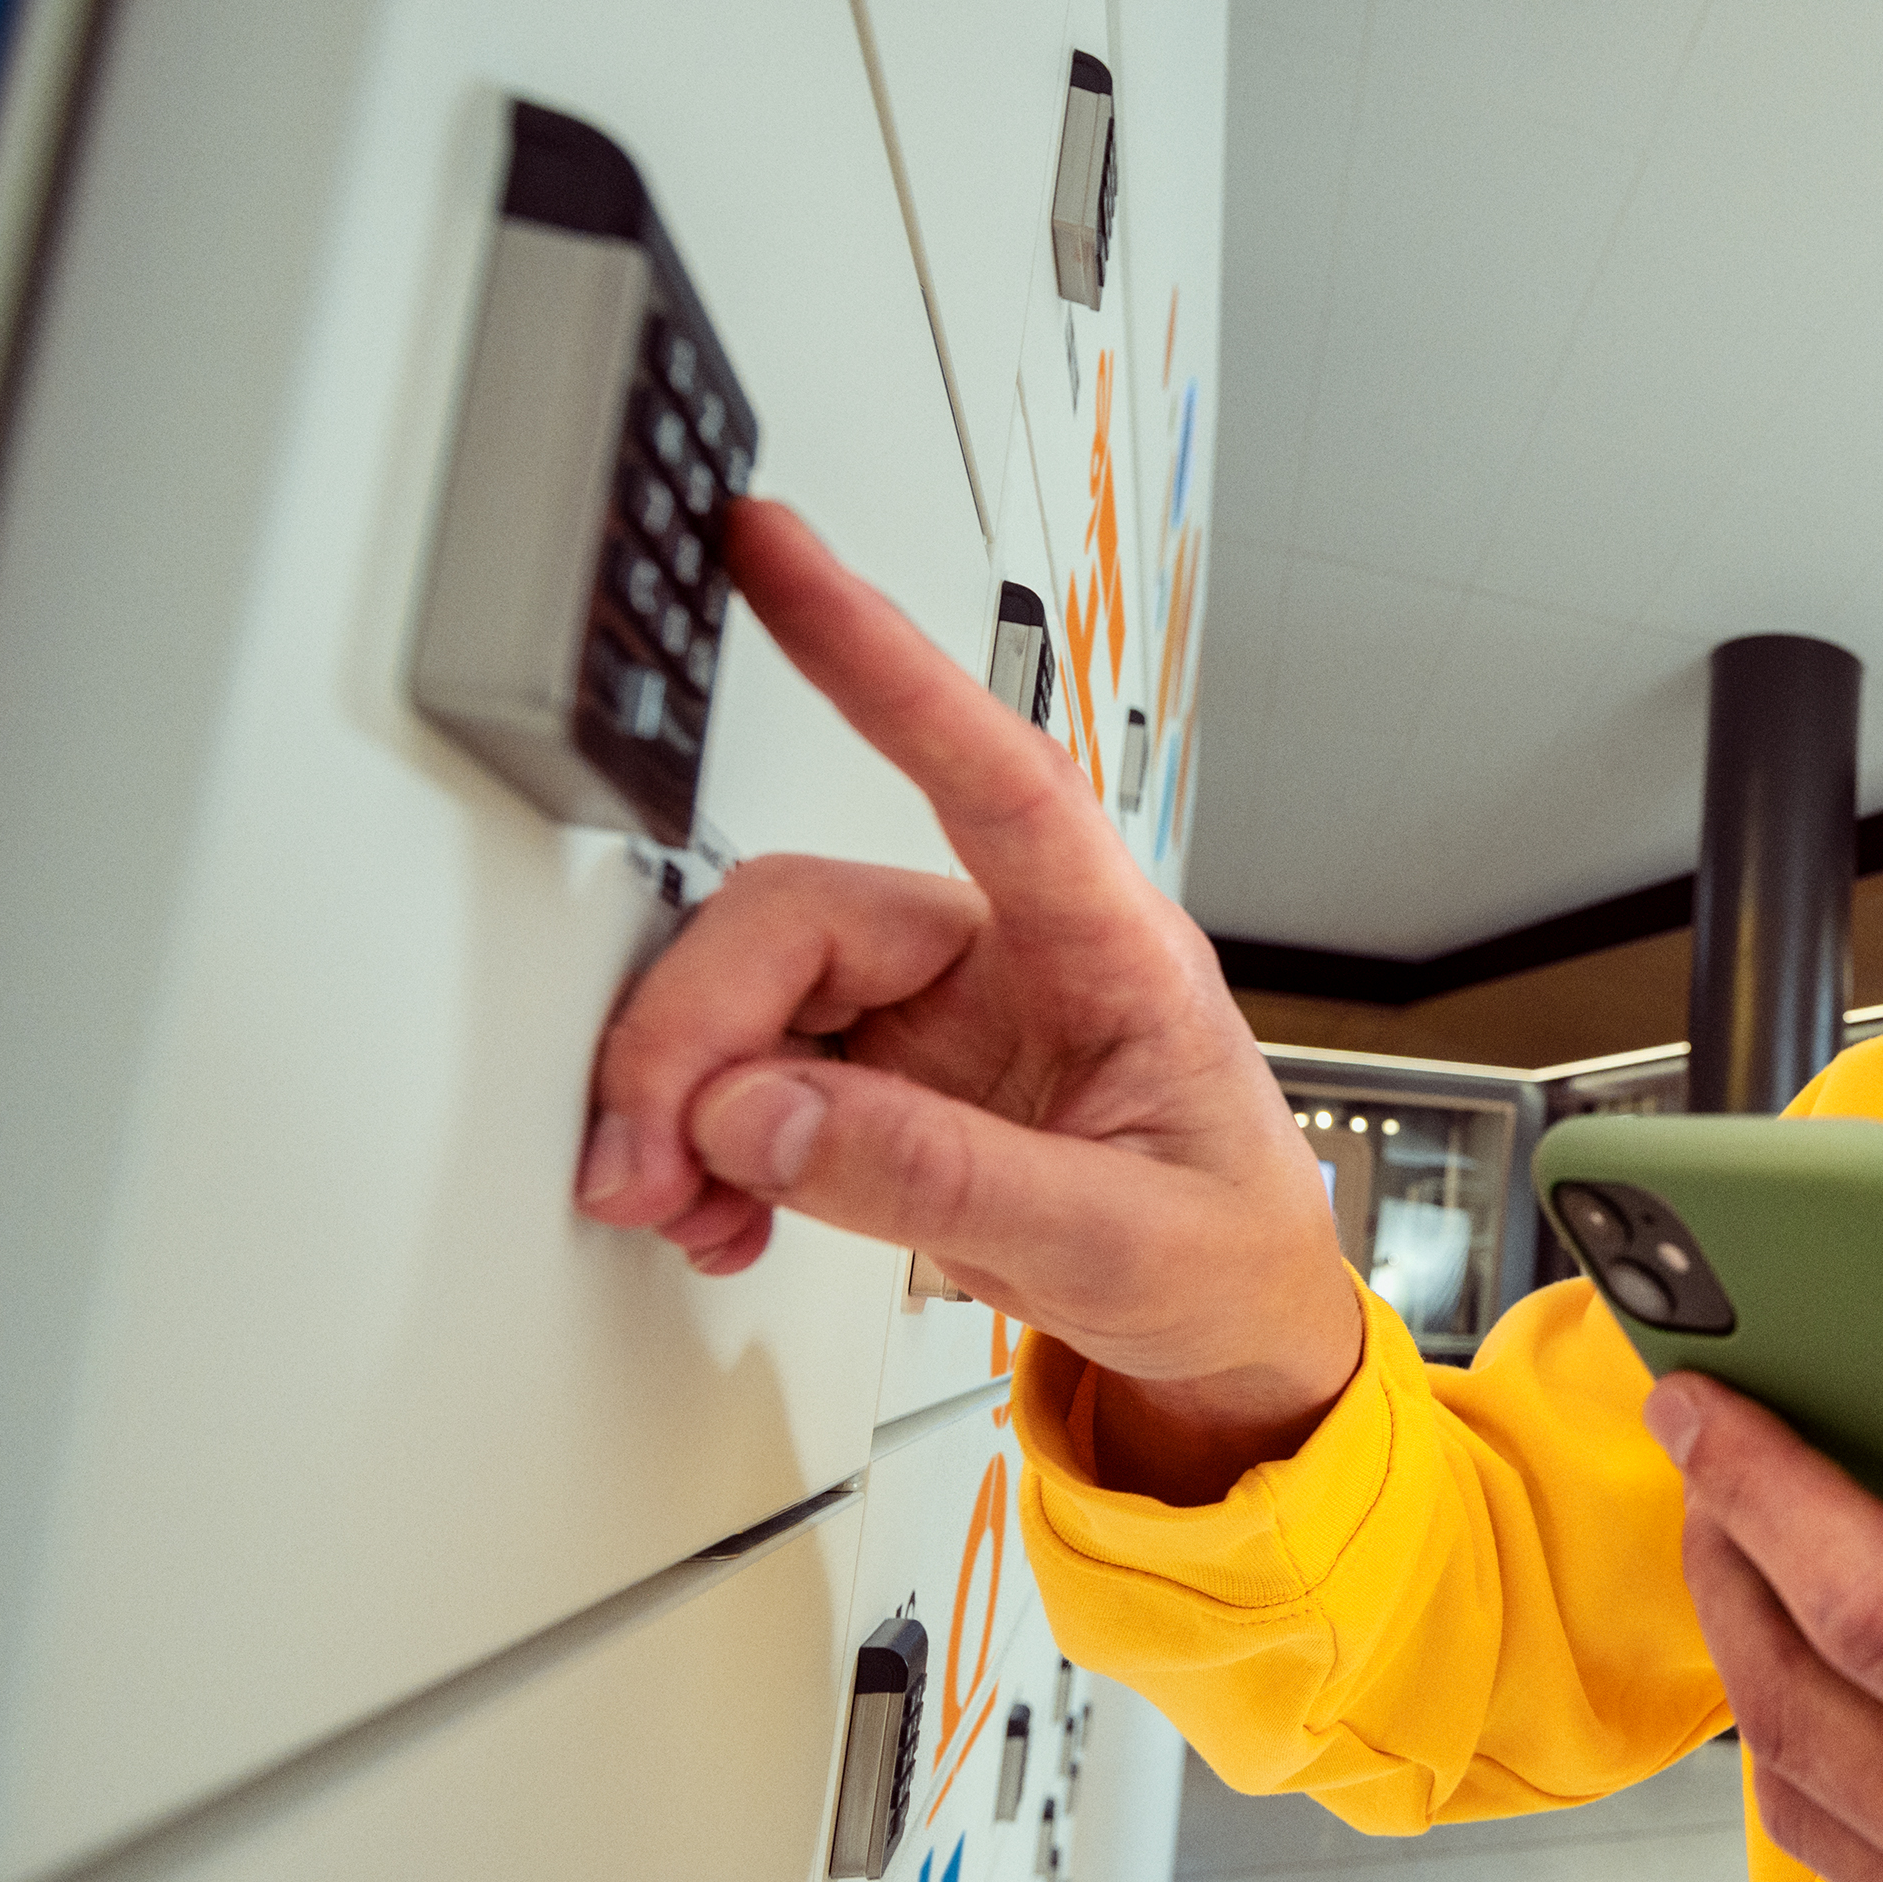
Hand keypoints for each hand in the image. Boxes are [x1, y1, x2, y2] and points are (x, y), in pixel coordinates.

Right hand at [576, 500, 1355, 1494]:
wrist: (1233, 1330)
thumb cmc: (1224, 1254)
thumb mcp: (1117, 1243)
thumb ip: (942, 1180)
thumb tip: (760, 1116)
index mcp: (1110, 952)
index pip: (991, 772)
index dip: (878, 655)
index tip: (774, 551)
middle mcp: (1009, 954)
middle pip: (797, 921)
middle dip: (692, 1034)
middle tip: (649, 1160)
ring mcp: (937, 1012)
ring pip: (751, 992)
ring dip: (686, 1100)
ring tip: (687, 1207)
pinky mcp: (883, 1074)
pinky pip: (749, 1071)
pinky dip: (709, 1145)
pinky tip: (722, 1210)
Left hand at [1655, 1373, 1882, 1881]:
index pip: (1881, 1610)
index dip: (1772, 1487)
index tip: (1707, 1398)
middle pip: (1796, 1696)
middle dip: (1726, 1550)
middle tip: (1705, 1436)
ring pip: (1796, 1785)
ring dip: (1746, 1648)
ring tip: (1749, 1526)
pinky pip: (1845, 1854)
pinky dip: (1799, 1743)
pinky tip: (1823, 1654)